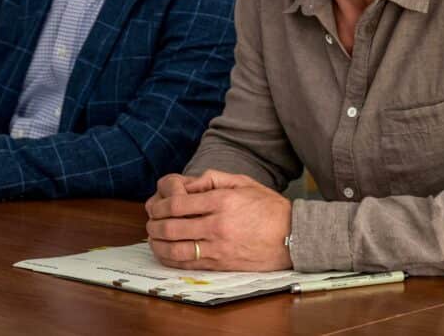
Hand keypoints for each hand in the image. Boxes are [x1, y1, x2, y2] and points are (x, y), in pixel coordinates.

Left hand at [145, 169, 291, 270]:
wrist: (293, 236)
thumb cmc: (268, 208)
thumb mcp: (243, 182)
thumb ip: (213, 179)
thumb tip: (188, 183)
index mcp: (221, 201)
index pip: (178, 203)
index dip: (160, 205)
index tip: (155, 206)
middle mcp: (217, 225)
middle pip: (172, 227)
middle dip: (154, 224)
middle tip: (150, 222)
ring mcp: (219, 247)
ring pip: (176, 249)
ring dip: (158, 243)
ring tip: (153, 237)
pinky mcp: (221, 264)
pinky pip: (188, 264)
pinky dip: (171, 259)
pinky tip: (164, 252)